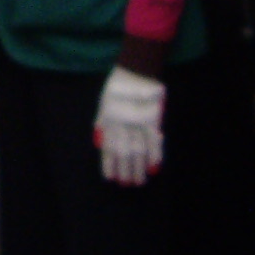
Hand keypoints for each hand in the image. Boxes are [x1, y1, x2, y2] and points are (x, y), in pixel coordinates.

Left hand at [94, 68, 164, 185]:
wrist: (135, 71)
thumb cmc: (118, 87)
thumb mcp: (103, 105)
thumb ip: (101, 124)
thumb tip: (99, 143)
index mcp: (108, 121)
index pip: (108, 147)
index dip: (109, 164)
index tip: (110, 178)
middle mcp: (121, 124)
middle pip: (124, 152)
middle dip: (126, 169)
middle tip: (128, 183)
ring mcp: (136, 122)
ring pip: (138, 149)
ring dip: (139, 166)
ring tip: (141, 180)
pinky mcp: (151, 117)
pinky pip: (153, 139)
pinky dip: (155, 153)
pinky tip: (155, 166)